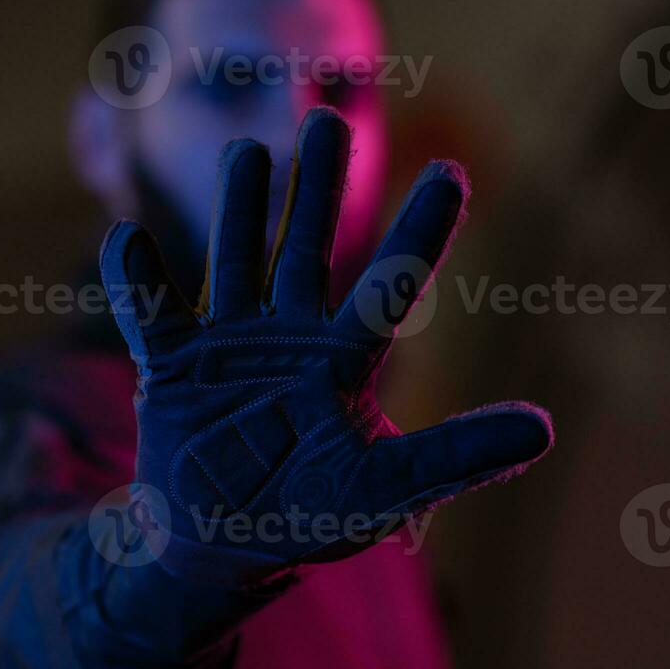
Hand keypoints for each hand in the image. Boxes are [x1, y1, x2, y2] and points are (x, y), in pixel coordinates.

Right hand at [99, 107, 552, 584]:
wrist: (221, 546)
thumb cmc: (309, 515)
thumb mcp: (386, 488)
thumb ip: (456, 456)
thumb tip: (541, 429)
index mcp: (344, 360)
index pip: (390, 285)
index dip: (420, 231)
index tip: (452, 173)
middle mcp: (290, 338)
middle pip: (306, 249)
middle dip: (318, 188)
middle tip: (330, 122)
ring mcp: (228, 346)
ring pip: (235, 261)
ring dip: (239, 211)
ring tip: (247, 152)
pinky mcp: (172, 367)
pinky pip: (149, 315)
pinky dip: (135, 281)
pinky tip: (128, 237)